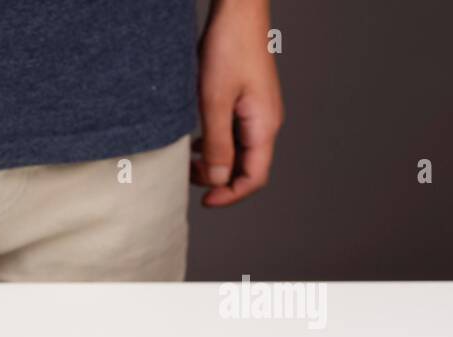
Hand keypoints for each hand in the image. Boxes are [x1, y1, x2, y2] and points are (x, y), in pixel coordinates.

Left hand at [194, 0, 283, 206]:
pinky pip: (234, 135)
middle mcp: (265, 122)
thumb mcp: (214, 102)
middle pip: (246, 168)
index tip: (204, 200)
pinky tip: (195, 141)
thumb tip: (218, 180)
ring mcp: (257, 112)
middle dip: (218, 179)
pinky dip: (215, 145)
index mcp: (264, 126)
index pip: (254, 178)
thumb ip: (218, 144)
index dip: (230, 195)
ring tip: (187, 159)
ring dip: (214, 162)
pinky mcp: (247, 102)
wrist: (237, 12)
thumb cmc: (228, 49)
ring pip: (238, 152)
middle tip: (187, 175)